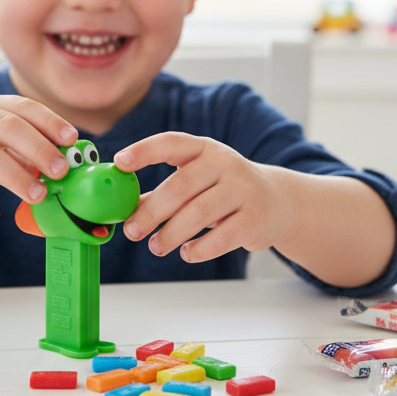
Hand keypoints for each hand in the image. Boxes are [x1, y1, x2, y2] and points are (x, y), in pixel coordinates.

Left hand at [114, 132, 295, 262]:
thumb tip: (124, 209)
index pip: (171, 143)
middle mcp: (225, 164)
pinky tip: (187, 252)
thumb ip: (162, 193)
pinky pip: (220, 238)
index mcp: (204, 149)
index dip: (144, 151)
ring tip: (156, 246)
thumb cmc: (225, 191)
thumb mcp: (197, 182)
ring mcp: (243, 190)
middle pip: (181, 186)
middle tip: (132, 231)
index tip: (119, 162)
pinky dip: (198, 249)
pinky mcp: (255, 218)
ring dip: (171, 234)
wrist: (277, 201)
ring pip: (199, 214)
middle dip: (152, 211)